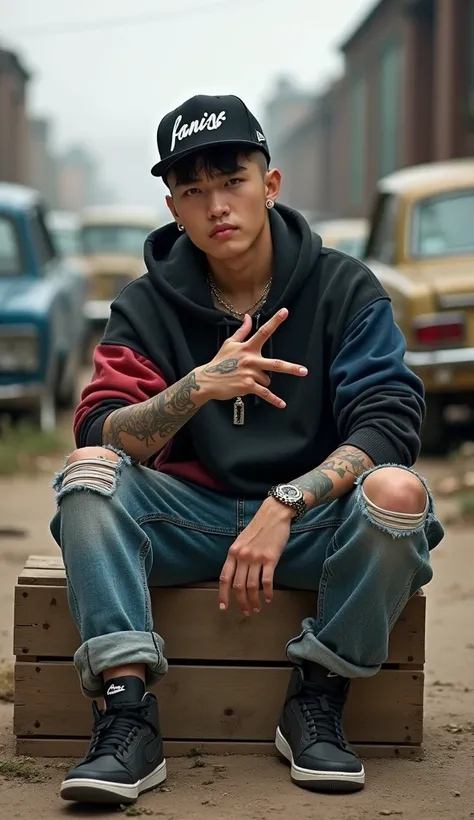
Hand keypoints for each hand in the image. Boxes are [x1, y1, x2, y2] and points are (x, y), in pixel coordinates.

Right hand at [196, 308, 307, 409]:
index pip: (263, 331)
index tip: (285, 312)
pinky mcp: (247, 386)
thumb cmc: (219, 361)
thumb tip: (247, 317)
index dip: (275, 321)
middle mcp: (250, 359)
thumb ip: (242, 331)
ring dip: (262, 381)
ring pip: (267, 379)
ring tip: (248, 379)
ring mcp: (249, 374)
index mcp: (247, 347)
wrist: (207, 380)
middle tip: (304, 371)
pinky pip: (264, 393)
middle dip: (291, 368)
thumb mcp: (229, 344)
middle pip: (275, 364)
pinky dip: (274, 399)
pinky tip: (282, 404)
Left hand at [218, 498, 292, 615]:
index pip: (224, 577)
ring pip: (252, 586)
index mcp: (233, 552)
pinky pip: (267, 581)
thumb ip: (237, 557)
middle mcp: (242, 556)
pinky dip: (268, 593)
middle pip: (238, 586)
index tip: (223, 607)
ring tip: (257, 608)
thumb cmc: (258, 528)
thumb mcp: (242, 541)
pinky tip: (269, 598)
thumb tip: (235, 577)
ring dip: (254, 601)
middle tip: (246, 612)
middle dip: (241, 602)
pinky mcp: (271, 558)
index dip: (223, 594)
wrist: (274, 514)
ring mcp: (256, 557)